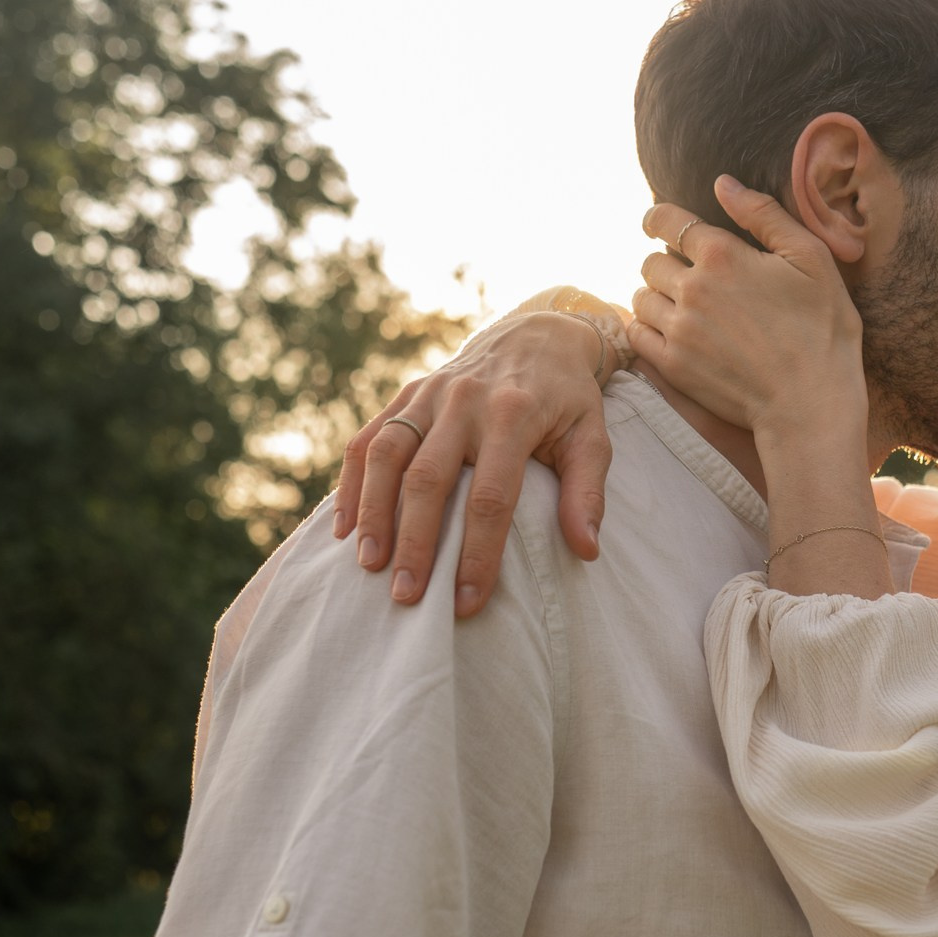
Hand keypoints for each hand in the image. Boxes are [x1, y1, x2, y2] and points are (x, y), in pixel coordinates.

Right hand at [332, 310, 613, 616]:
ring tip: (368, 565)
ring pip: (388, 455)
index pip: (492, 496)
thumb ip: (587, 493)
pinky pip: (368, 438)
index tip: (468, 602)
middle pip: (430, 479)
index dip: (478, 552)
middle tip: (406, 596)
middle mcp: (465, 401)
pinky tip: (345, 528)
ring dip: (374, 512)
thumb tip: (586, 551)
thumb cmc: (567, 399)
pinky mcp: (407, 393)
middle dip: (416, 542)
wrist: (537, 334)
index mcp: (514, 414)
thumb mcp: (592, 437)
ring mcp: (429, 394)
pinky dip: (352, 483)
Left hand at [631, 176, 864, 437]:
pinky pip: (637, 333)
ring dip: (656, 296)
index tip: (657, 223)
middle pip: (652, 261)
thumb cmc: (822, 328)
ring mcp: (679, 329)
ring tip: (682, 306)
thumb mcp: (809, 258)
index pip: (665, 220)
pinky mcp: (673, 366)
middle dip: (666, 262)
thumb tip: (722, 183)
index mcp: (722, 254)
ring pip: (642, 297)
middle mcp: (692, 288)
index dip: (657, 218)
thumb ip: (763, 214)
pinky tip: (670, 330)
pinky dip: (647, 326)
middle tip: (689, 275)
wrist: (811, 402)